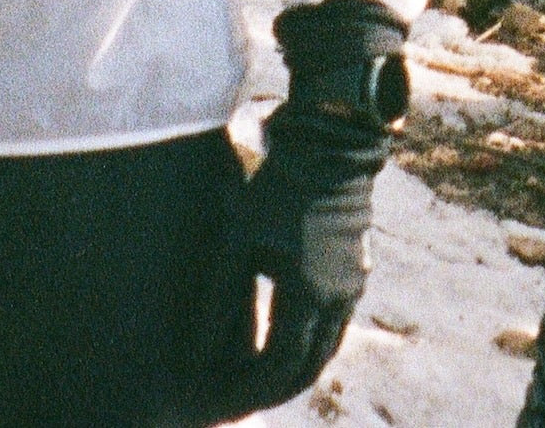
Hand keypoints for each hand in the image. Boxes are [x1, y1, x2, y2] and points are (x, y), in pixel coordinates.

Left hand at [203, 0, 405, 418]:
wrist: (331, 143)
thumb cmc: (276, 187)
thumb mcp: (238, 242)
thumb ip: (215, 300)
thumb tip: (190, 350)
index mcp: (308, 294)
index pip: (280, 368)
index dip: (250, 391)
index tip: (223, 402)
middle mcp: (338, 297)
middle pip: (308, 368)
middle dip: (272, 391)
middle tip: (236, 404)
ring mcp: (352, 284)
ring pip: (324, 349)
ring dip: (292, 369)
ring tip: (253, 380)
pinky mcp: (354, 270)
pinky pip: (332, 326)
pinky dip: (307, 344)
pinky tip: (279, 340)